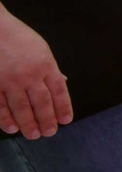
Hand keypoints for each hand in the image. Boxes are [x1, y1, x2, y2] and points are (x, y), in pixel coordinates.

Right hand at [0, 7, 70, 140]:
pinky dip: (5, 118)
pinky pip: (0, 104)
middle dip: (47, 120)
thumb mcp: (41, 49)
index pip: (59, 91)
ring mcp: (10, 79)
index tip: (66, 120)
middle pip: (42, 103)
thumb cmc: (17, 37)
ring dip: (28, 123)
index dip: (63, 107)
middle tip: (49, 133)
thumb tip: (63, 82)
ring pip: (22, 107)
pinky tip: (11, 127)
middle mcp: (30, 74)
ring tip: (33, 135)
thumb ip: (50, 68)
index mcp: (46, 64)